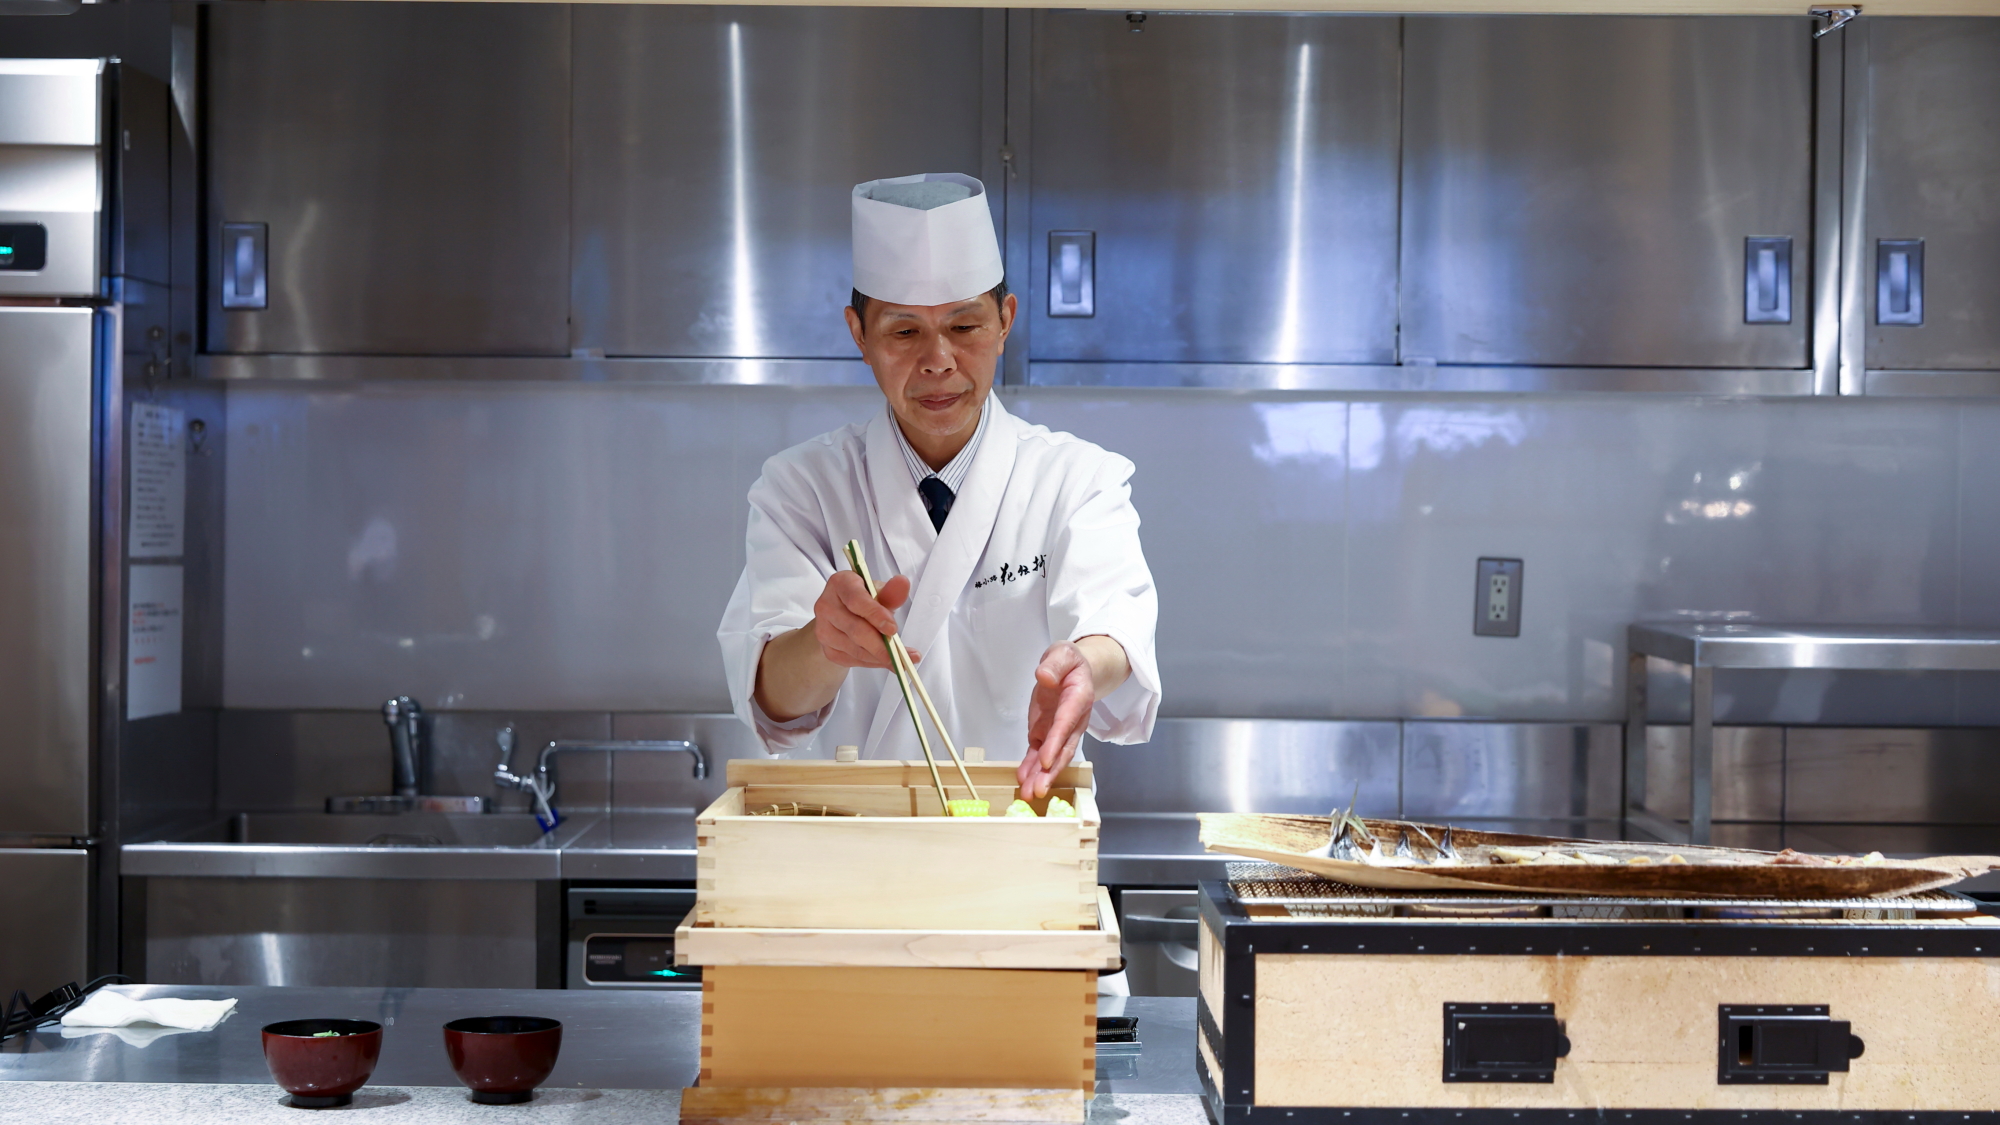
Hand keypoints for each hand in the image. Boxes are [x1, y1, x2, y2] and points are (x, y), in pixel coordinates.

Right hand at [810, 571, 919, 669]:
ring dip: (880, 658)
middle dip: (881, 646)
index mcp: (840, 584)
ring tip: (900, 661)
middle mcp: (826, 605)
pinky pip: (852, 660)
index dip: (875, 616)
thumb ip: (891, 591)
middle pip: (856, 630)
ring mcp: (823, 629)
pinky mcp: (827, 648)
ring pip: (855, 649)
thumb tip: (902, 583)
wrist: (844, 613)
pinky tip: (884, 660)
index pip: (856, 601)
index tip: (893, 629)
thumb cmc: (863, 599)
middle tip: (903, 656)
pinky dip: (872, 663)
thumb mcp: (878, 591)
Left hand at [1022, 641, 1094, 797]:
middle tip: (1039, 789)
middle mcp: (1071, 720)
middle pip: (1062, 749)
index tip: (1046, 760)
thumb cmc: (1069, 662)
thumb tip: (1044, 677)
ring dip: (1040, 776)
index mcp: (1078, 698)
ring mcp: (1058, 730)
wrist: (1073, 669)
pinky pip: (1038, 753)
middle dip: (1050, 771)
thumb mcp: (1063, 654)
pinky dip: (1031, 767)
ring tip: (1029, 794)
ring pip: (1050, 757)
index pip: (1066, 723)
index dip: (1056, 742)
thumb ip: (1054, 664)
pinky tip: (1023, 780)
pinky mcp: (1045, 733)